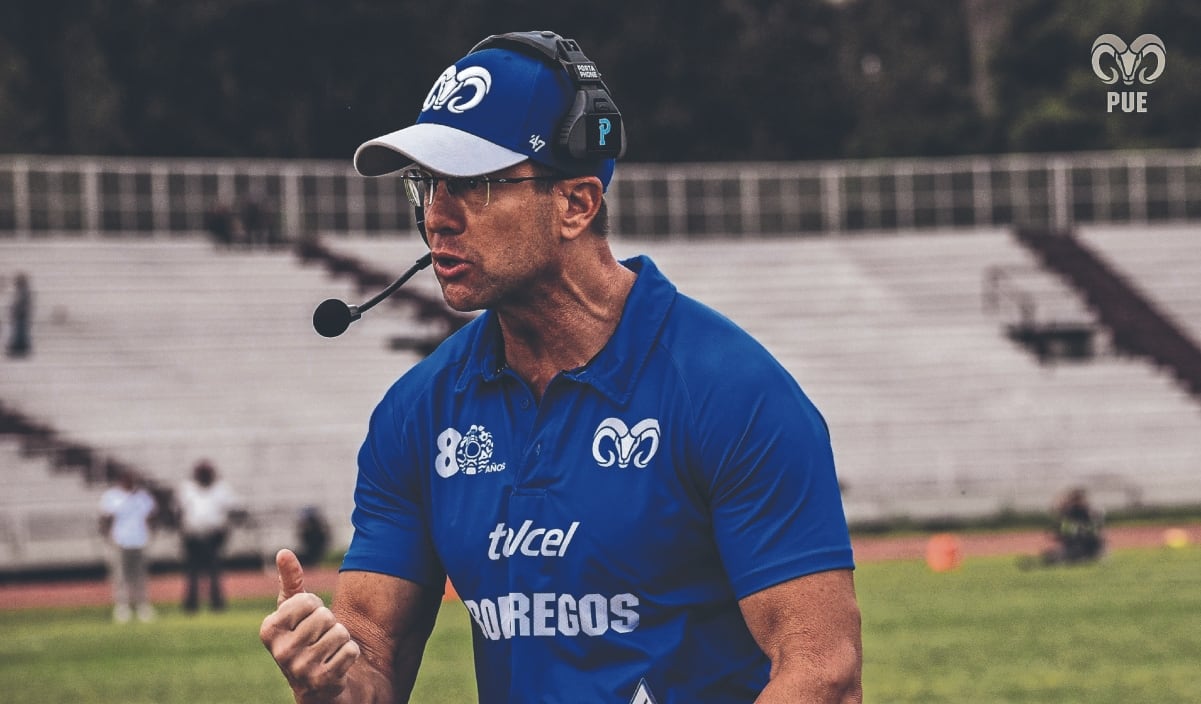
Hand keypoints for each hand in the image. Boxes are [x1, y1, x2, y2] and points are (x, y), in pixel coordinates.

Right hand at [260, 549, 360, 702]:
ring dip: (341, 639)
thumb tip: (283, 552)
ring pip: (340, 633)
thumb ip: (290, 581)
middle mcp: (281, 651)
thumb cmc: (304, 637)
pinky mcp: (322, 681)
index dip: (315, 607)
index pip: (307, 601)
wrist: (315, 684)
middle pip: (325, 616)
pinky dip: (350, 654)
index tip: (307, 621)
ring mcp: (300, 669)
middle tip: (320, 638)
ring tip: (328, 650)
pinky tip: (337, 664)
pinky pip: (350, 651)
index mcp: (269, 630)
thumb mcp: (294, 610)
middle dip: (330, 623)